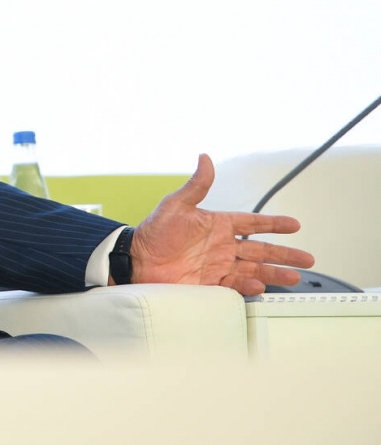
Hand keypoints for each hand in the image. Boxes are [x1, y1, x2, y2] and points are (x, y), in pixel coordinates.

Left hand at [130, 153, 314, 295]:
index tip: (294, 225)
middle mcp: (222, 246)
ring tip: (295, 277)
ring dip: (274, 272)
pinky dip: (249, 286)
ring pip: (254, 268)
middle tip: (308, 259)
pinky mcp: (210, 283)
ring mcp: (218, 265)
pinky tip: (262, 286)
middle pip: (261, 249)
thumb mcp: (176, 205)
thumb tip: (205, 158)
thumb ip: (196, 185)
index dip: (273, 224)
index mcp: (218, 225)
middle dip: (285, 254)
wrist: (137, 259)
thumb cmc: (153, 231)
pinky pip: (235, 284)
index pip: (253, 223)